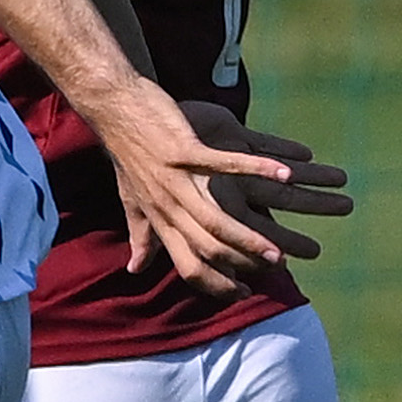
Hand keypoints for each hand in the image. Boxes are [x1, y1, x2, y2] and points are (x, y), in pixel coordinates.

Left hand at [91, 87, 353, 286]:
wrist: (114, 109)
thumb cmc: (126, 155)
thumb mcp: (131, 201)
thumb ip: (141, 237)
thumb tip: (135, 269)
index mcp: (160, 220)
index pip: (188, 266)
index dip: (215, 285)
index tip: (242, 292)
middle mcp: (167, 206)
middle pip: (208, 248)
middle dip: (242, 264)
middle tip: (274, 268)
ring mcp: (176, 179)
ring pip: (216, 219)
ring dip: (249, 238)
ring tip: (278, 250)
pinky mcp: (184, 149)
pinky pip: (224, 164)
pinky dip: (257, 169)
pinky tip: (286, 174)